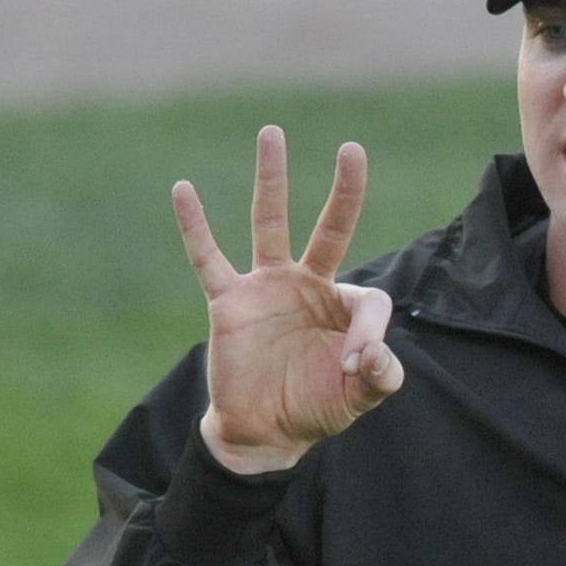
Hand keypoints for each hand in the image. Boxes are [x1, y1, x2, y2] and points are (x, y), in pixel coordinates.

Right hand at [174, 126, 402, 474]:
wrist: (266, 432)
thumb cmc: (317, 409)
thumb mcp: (361, 397)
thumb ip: (381, 376)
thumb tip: (371, 353)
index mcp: (344, 307)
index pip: (371, 300)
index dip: (371, 333)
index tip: (359, 366)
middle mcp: (307, 286)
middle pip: (331, 229)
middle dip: (344, 192)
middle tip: (353, 149)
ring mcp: (267, 288)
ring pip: (268, 223)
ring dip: (272, 180)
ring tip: (273, 133)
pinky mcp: (230, 301)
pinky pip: (208, 258)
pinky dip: (195, 227)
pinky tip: (184, 189)